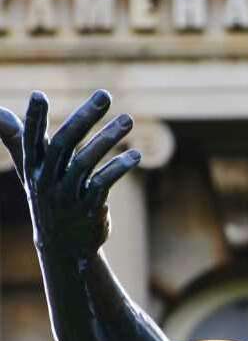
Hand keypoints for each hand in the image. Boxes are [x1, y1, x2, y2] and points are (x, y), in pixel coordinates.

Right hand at [0, 90, 139, 256]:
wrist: (64, 246)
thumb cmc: (48, 198)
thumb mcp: (30, 172)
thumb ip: (18, 140)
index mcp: (33, 169)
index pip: (30, 140)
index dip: (33, 119)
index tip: (38, 95)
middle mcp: (47, 181)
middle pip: (62, 144)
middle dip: (83, 117)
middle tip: (104, 95)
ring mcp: (68, 196)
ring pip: (86, 162)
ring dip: (108, 137)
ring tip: (128, 119)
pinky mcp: (89, 208)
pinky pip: (103, 183)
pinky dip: (119, 167)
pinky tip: (136, 155)